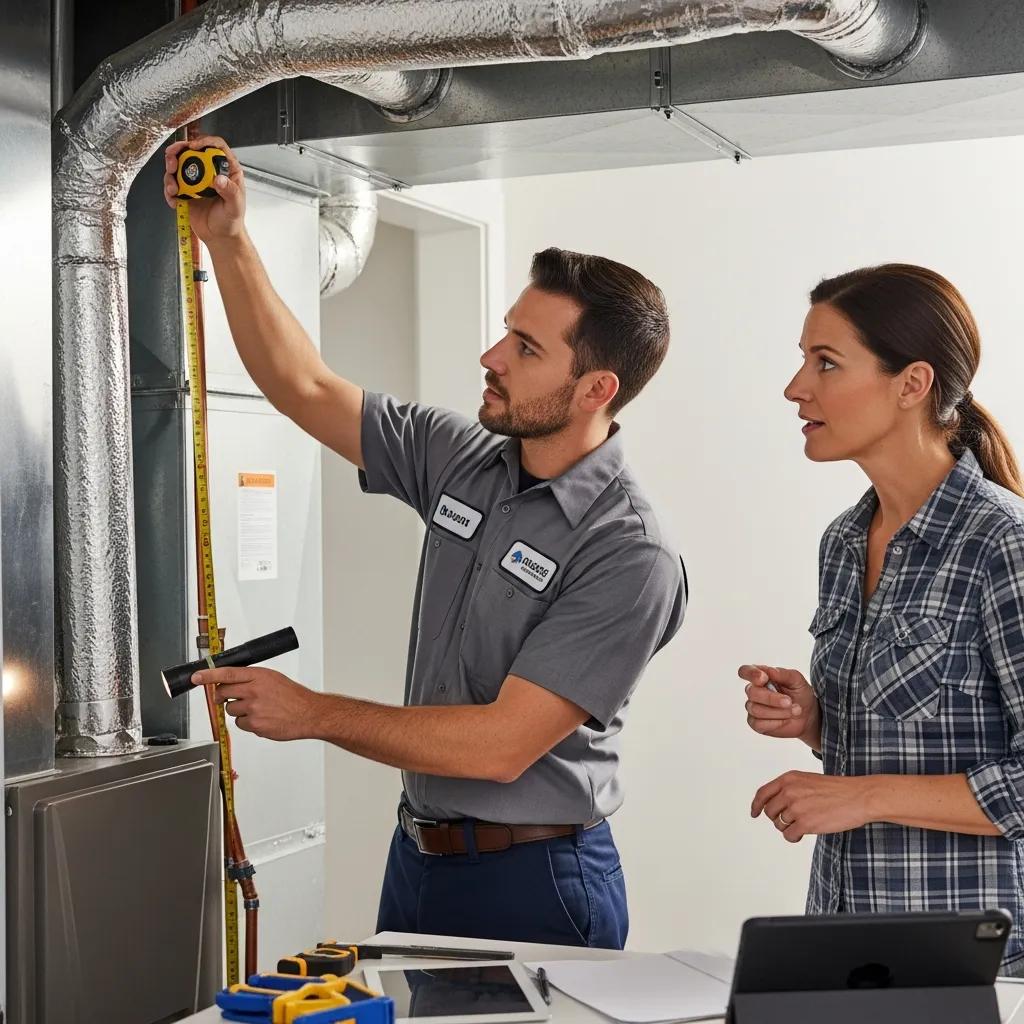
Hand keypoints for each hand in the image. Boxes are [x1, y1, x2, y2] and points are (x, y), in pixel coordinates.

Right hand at [163, 134, 246, 243]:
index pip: (216, 146)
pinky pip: (173, 185)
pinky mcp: (185, 191)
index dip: (204, 141)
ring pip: (178, 166)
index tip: (192, 147)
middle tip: (171, 161)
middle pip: (191, 151)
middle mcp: (209, 171)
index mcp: (226, 169)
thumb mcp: (235, 207)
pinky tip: (173, 201)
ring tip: (173, 189)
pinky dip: (169, 191)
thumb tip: (219, 179)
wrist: (220, 237)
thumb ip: (230, 192)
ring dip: (170, 174)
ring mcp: (196, 180)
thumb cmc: (232, 221)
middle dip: (177, 152)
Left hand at [191, 665, 321, 740]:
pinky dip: (248, 723)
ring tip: (257, 709)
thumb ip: (252, 678)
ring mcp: (254, 709)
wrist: (309, 713)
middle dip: (221, 695)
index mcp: (259, 675)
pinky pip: (240, 724)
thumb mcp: (273, 678)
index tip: (195, 677)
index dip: (208, 675)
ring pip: (230, 710)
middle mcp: (254, 690)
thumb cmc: (293, 696)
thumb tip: (231, 680)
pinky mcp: (255, 725)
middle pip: (223, 692)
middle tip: (227, 697)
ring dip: (238, 710)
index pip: (227, 673)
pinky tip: (262, 719)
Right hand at [738, 664, 819, 744]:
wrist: (809, 716)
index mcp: (761, 677)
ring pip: (756, 709)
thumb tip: (769, 671)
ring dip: (778, 712)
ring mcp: (753, 708)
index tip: (764, 678)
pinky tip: (785, 720)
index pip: (745, 671)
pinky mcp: (756, 724)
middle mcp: (754, 691)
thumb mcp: (797, 680)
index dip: (751, 674)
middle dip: (772, 698)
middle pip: (752, 692)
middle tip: (789, 701)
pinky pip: (758, 724)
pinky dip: (775, 722)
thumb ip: (783, 674)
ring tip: (793, 711)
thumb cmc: (801, 695)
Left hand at [751, 771, 874, 842]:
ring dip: (788, 828)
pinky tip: (802, 835)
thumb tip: (775, 804)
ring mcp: (796, 807)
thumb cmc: (837, 789)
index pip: (762, 793)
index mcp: (788, 779)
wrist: (858, 796)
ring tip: (802, 826)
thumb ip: (790, 789)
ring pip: (778, 824)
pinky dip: (793, 837)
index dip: (756, 805)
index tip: (754, 813)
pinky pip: (788, 835)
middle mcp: (789, 791)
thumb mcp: (808, 780)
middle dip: (777, 819)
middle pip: (769, 811)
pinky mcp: (805, 823)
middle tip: (791, 821)